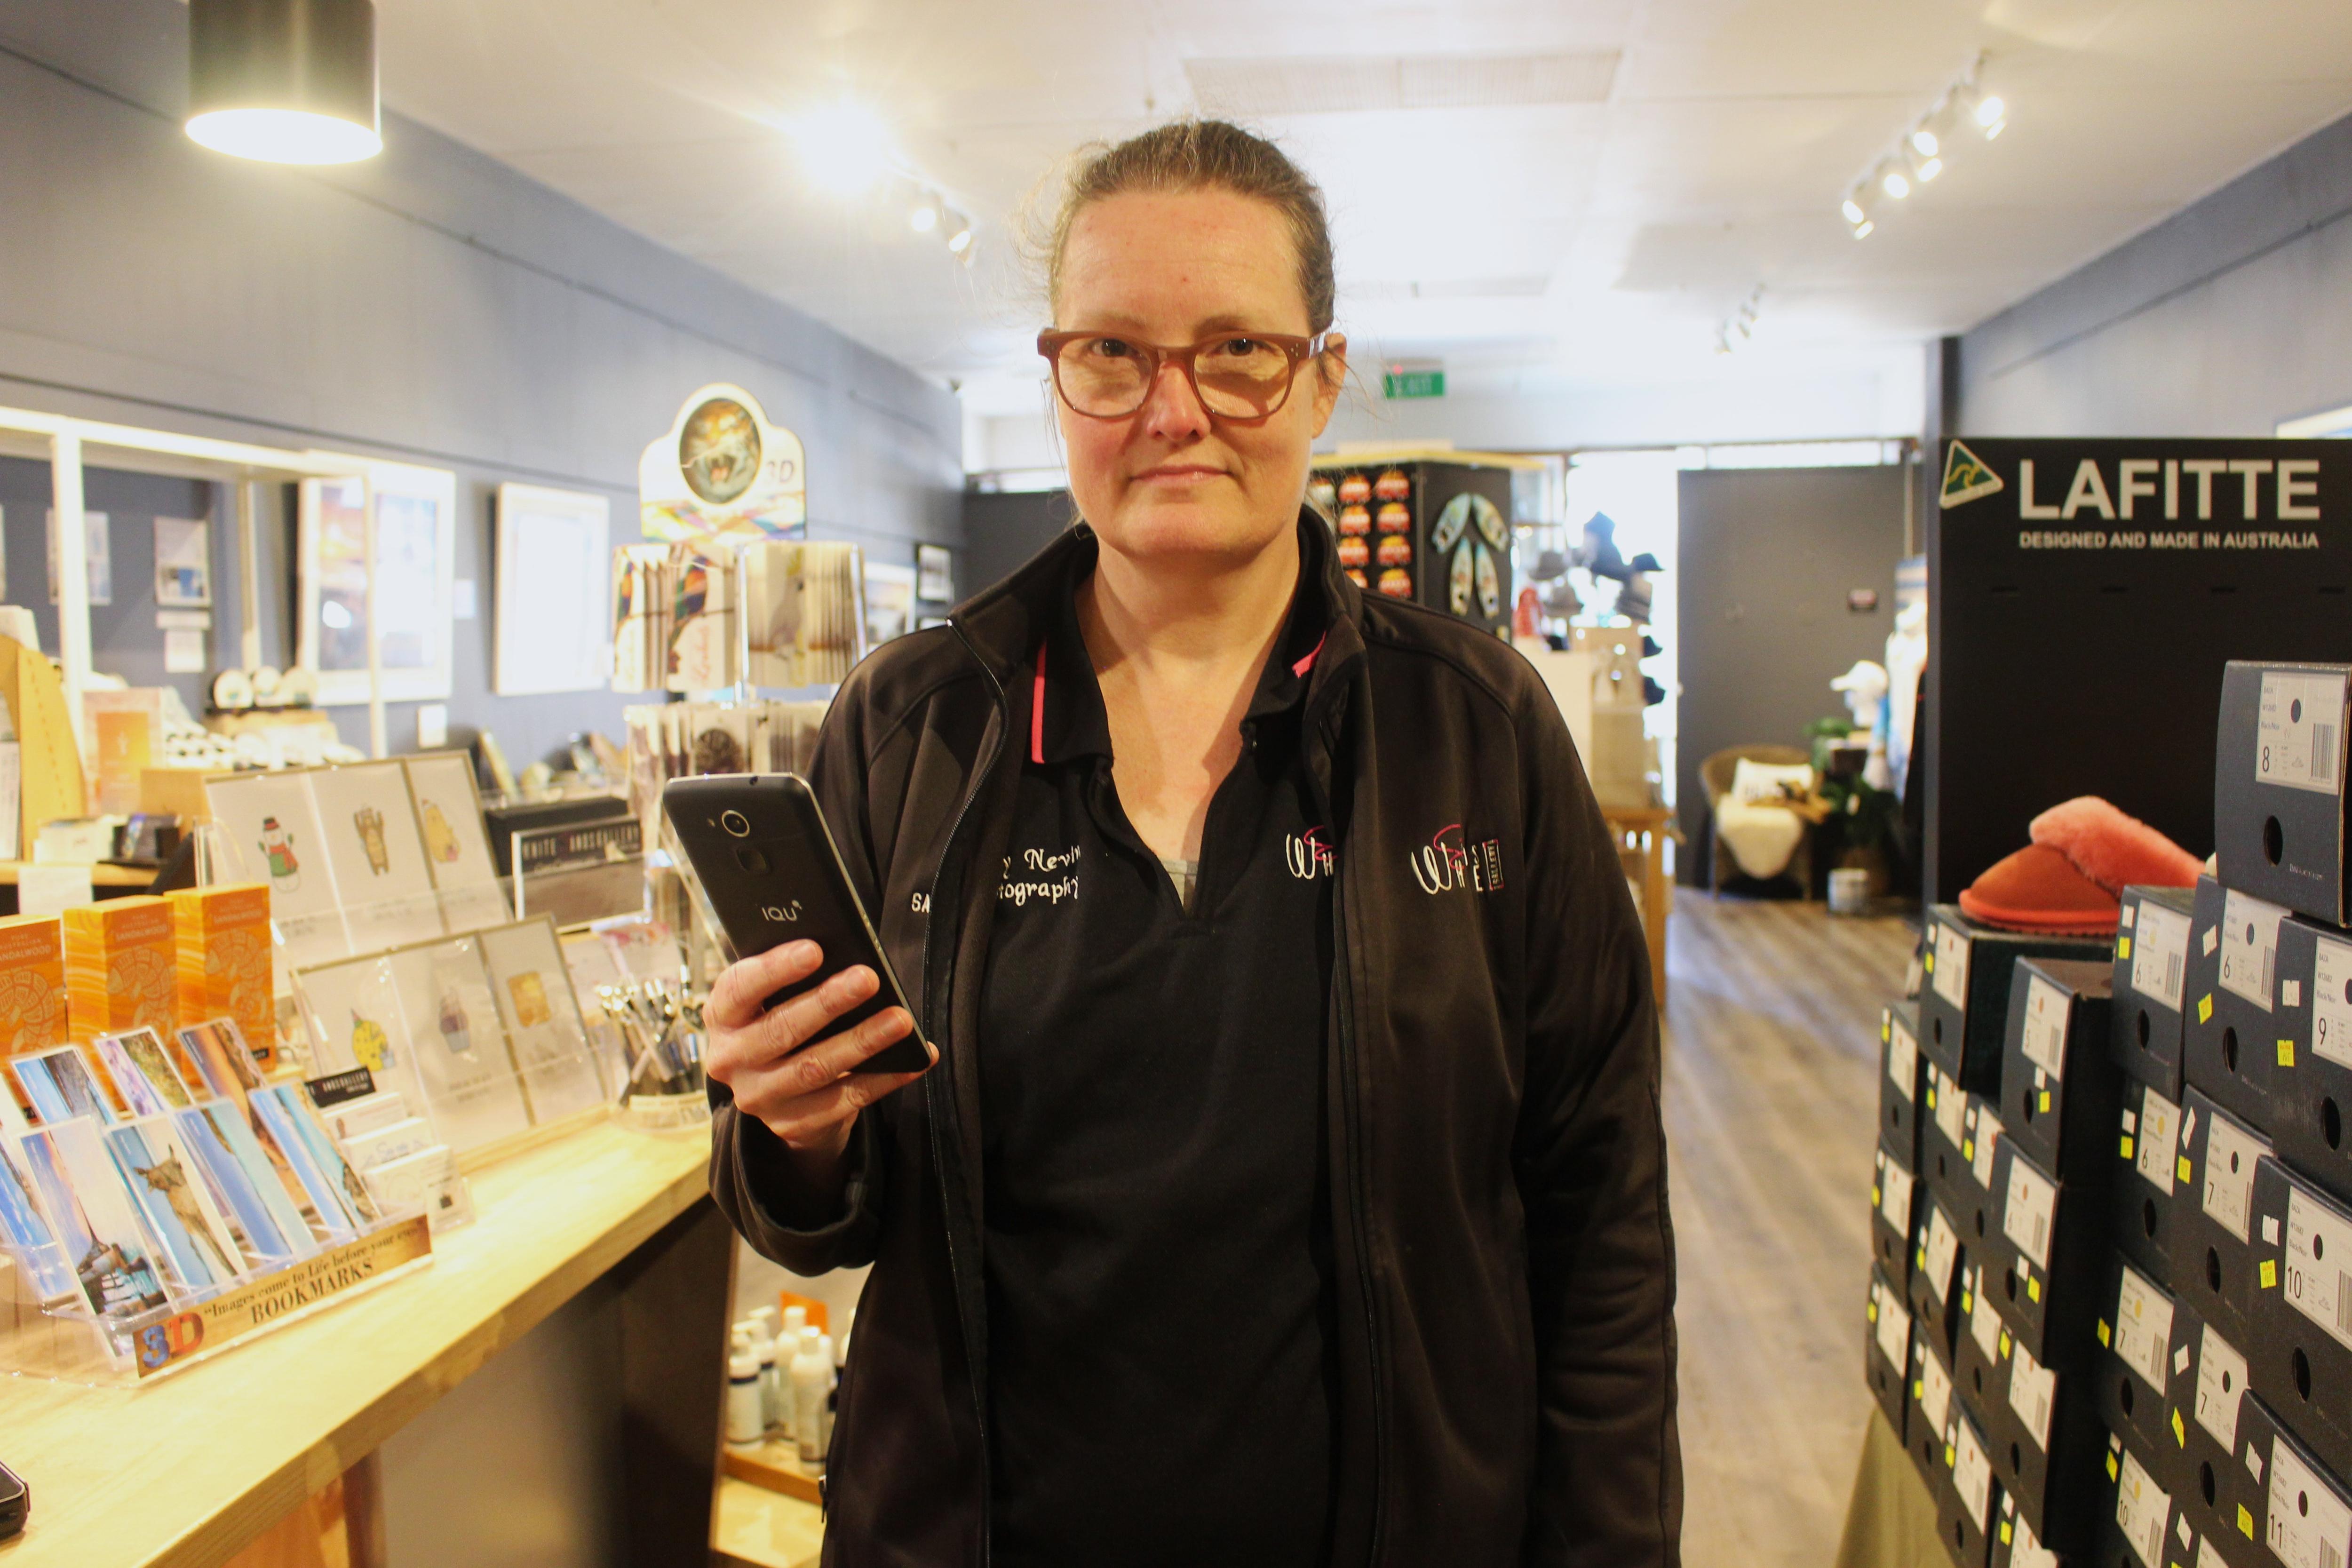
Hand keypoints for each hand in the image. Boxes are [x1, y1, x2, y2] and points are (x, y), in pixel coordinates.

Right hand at [705, 941, 930, 1178]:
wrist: (775, 1092)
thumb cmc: (779, 1020)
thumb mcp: (771, 998)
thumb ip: (791, 977)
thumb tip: (843, 950)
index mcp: (722, 1017)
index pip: (739, 990)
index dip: (775, 970)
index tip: (815, 949)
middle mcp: (731, 1060)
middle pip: (781, 1031)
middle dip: (828, 1003)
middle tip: (868, 979)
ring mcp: (760, 1098)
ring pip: (815, 1068)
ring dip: (862, 1042)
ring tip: (900, 1020)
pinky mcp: (793, 1124)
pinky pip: (845, 1101)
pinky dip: (883, 1080)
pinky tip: (913, 1061)